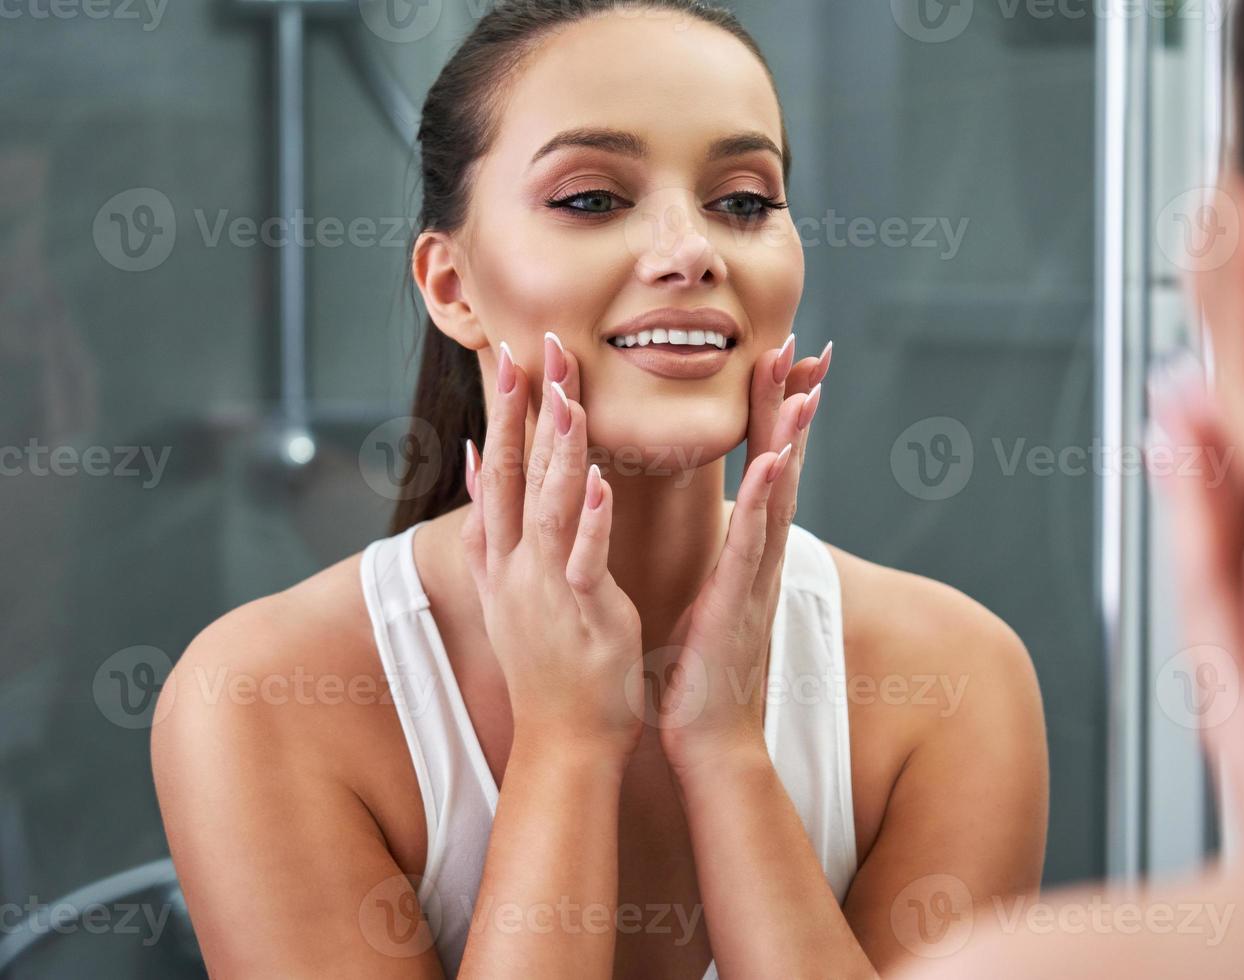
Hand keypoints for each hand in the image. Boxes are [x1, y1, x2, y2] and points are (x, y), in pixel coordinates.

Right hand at [462, 333, 645, 763]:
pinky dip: (587, 520)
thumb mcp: (509, 589)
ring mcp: (543, 591)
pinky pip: (582, 560)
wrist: (564, 741)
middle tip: (526, 347)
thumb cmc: (550, 665)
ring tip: (564, 394)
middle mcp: (514, 568)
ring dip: (556, 449)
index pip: (500, 471)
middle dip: (520, 410)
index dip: (502, 412)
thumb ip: (493, 525)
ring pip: (547, 507)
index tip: (506, 355)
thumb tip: (476, 462)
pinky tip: (596, 480)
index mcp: (504, 558)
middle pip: (515, 476)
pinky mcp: (580, 615)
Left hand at [656, 336, 830, 774]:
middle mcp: (763, 557)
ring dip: (789, 439)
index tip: (775, 356)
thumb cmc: (702, 670)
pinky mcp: (739, 606)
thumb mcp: (710, 595)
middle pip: (782, 465)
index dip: (771, 410)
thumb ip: (720, 554)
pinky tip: (772, 462)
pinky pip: (753, 545)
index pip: (764, 466)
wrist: (711, 738)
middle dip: (788, 403)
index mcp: (749, 551)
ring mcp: (757, 580)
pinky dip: (766, 501)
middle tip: (800, 344)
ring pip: (779, 496)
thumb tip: (719, 519)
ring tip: (800, 385)